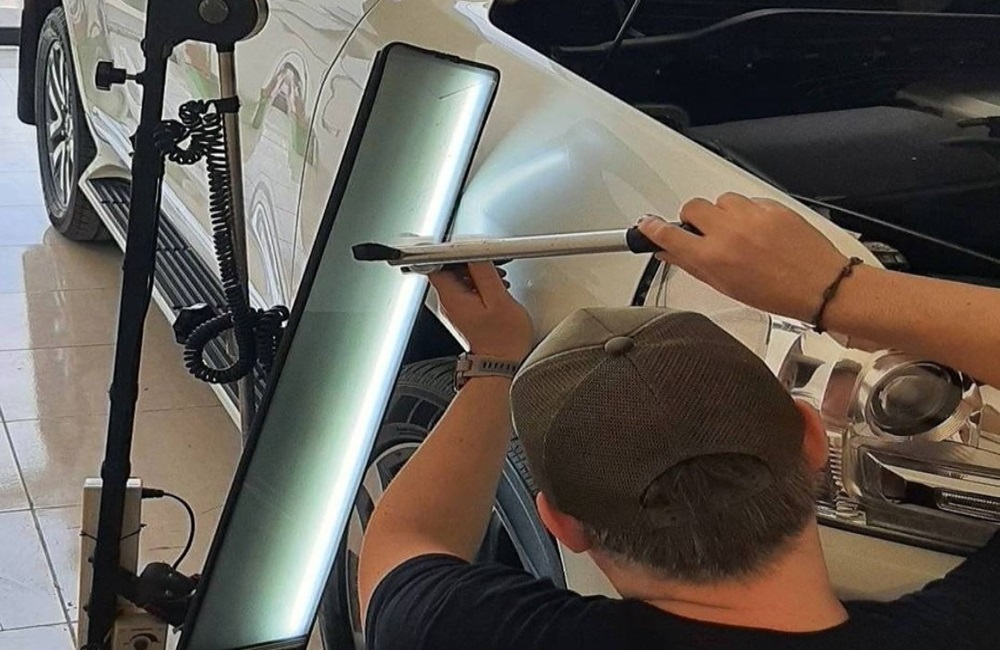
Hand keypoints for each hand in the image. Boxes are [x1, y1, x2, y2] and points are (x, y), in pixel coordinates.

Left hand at [429, 262, 533, 361]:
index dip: (453, 253)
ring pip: (458, 278)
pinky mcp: (464, 313)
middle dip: (470, 262)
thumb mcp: (499, 300)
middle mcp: (448, 303)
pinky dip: (479, 285)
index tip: (468, 249)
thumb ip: (485, 273)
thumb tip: (477, 254)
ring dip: (477, 274)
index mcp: (452, 298)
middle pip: (449, 269)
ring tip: (496, 281)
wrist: (502, 365)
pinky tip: (494, 290)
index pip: (437, 265)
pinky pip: (466, 290)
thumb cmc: (503, 341)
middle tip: (490, 267)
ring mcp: (455, 309)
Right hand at [637, 193, 849, 321]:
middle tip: (703, 232)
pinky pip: (748, 201)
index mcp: (713, 258)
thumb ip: (694, 266)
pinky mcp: (772, 206)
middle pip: (692, 208)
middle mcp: (728, 233)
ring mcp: (751, 216)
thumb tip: (671, 252)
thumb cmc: (778, 294)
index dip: (652, 228)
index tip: (646, 225)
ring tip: (737, 232)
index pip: (669, 235)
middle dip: (693, 219)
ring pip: (720, 201)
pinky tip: (758, 230)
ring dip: (722, 213)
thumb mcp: (727, 287)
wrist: (822, 286)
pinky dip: (747, 212)